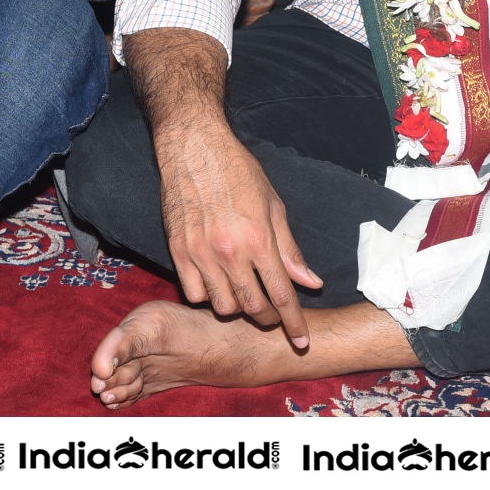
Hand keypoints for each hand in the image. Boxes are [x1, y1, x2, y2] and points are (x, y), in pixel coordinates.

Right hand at [155, 121, 319, 346]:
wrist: (193, 147)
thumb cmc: (238, 172)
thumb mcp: (274, 206)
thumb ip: (290, 249)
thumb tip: (310, 282)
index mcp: (259, 239)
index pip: (282, 295)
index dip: (294, 324)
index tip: (302, 342)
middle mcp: (230, 251)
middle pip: (253, 308)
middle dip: (269, 319)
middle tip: (273, 313)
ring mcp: (201, 253)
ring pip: (222, 307)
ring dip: (237, 308)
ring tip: (242, 294)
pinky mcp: (178, 250)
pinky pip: (193, 293)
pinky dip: (207, 296)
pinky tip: (215, 282)